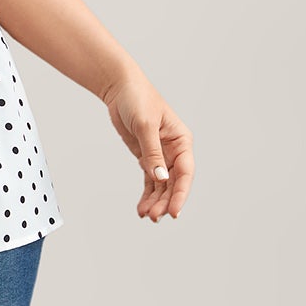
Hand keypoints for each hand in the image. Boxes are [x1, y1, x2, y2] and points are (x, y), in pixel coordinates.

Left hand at [101, 68, 193, 221]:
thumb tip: (160, 177)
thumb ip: (152, 152)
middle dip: (165, 201)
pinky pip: (150, 181)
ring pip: (162, 185)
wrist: (120, 88)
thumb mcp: (145, 124)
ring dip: (156, 201)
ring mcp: (160, 155)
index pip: (185, 172)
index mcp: (182, 140)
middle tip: (155, 217)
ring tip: (147, 216)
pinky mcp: (146, 157)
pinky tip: (143, 208)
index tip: (174, 211)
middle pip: (174, 182)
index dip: (181, 193)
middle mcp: (174, 150)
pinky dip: (147, 195)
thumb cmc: (137, 99)